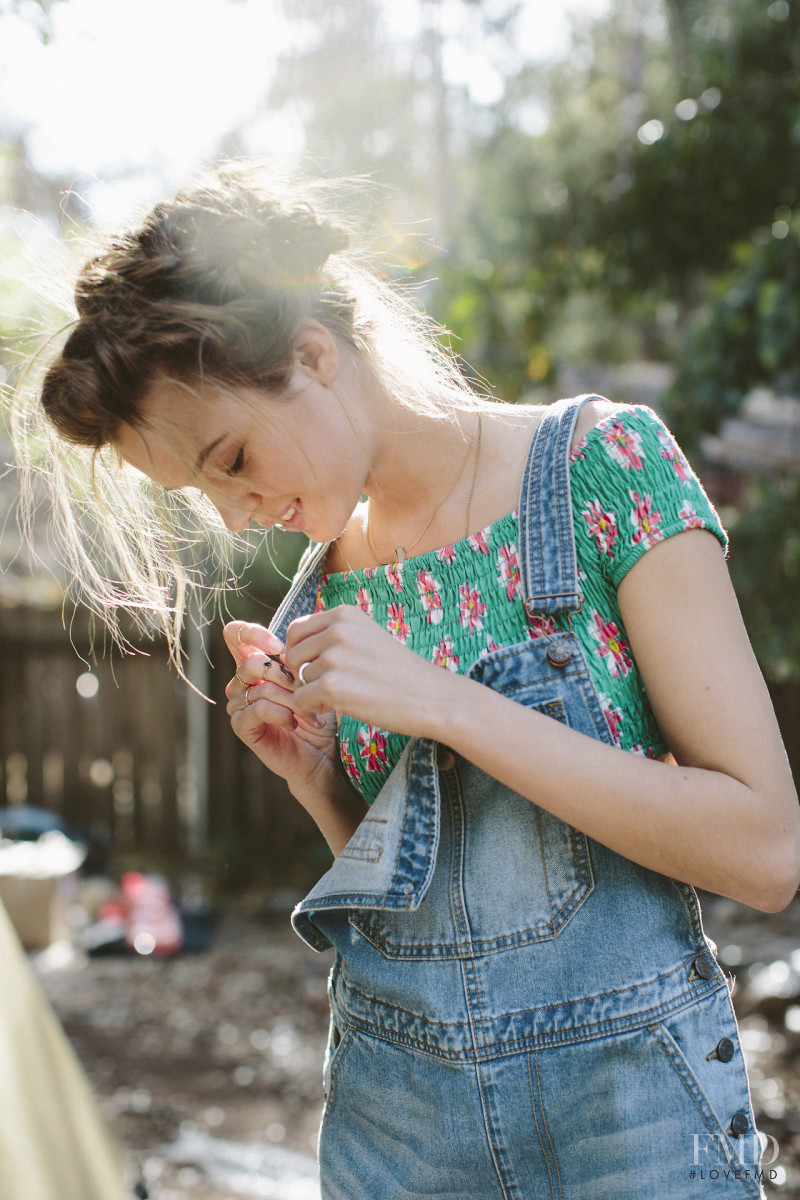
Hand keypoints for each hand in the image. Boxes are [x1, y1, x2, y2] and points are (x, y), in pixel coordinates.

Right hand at [223, 620, 337, 798]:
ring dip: (292, 701)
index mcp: (256, 665)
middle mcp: (242, 682)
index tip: (280, 646)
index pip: (236, 635)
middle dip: (286, 677)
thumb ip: (296, 661)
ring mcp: (239, 704)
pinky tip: (294, 723)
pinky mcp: (242, 726)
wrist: (322, 755)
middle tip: (308, 692)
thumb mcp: (311, 681)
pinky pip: (258, 708)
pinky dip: (281, 714)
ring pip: (261, 687)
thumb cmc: (319, 714)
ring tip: (311, 715)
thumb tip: (287, 650)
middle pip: (251, 663)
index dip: (254, 634)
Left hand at [283, 605, 452, 739]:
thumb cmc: (400, 672)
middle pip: (292, 654)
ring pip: (299, 679)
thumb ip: (335, 635)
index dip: (300, 651)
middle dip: (303, 672)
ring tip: (346, 695)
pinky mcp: (332, 686)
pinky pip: (302, 699)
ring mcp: (334, 657)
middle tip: (327, 686)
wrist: (431, 697)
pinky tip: (341, 706)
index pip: (296, 629)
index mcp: (345, 614)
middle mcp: (337, 630)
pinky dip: (316, 708)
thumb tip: (294, 646)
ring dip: (315, 691)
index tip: (316, 666)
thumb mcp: (368, 637)